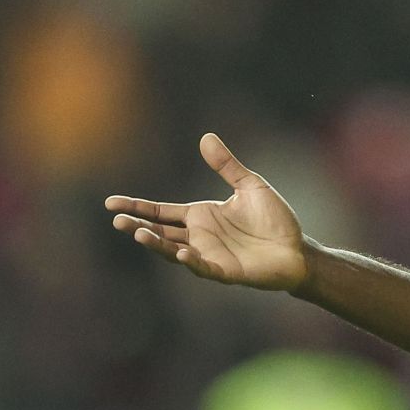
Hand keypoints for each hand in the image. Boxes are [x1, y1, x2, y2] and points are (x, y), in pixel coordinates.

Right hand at [105, 133, 309, 290]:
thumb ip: (226, 165)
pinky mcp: (225, 271)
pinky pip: (203, 267)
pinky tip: (180, 253)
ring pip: (174, 251)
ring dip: (157, 244)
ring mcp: (210, 255)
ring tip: (138, 234)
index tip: (111, 203)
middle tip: (117, 221)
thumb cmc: (275, 220)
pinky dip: (190, 261)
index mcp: (201, 216)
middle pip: (161, 232)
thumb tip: (206, 137)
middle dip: (138, 226)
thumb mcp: (250, 186)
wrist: (298, 249)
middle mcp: (200, 237)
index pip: (161, 212)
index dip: (137, 207)